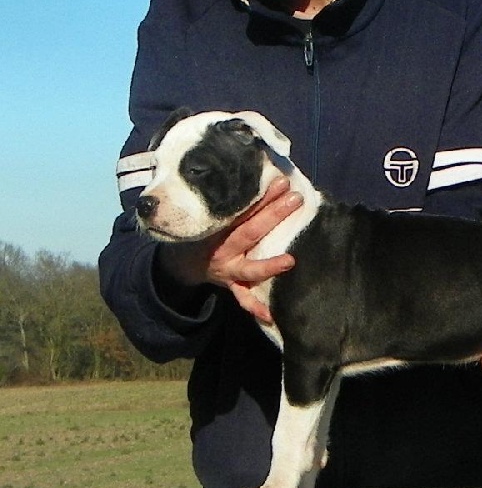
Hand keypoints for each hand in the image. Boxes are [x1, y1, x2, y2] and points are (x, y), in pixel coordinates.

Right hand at [157, 176, 301, 322]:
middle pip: (249, 231)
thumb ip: (232, 200)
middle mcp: (223, 248)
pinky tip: (270, 315)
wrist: (181, 261)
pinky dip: (255, 307)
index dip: (263, 196)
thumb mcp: (211, 213)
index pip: (243, 209)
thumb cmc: (204, 231)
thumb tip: (263, 172)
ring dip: (269, 266)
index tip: (282, 181)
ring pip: (249, 268)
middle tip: (294, 199)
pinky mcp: (231, 286)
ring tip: (290, 261)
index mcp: (217, 226)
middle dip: (273, 214)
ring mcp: (228, 270)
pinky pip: (243, 299)